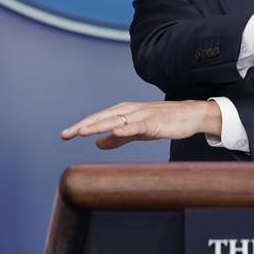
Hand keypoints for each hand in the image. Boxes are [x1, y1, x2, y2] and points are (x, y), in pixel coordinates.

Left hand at [60, 100, 221, 149]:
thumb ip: (117, 137)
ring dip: (98, 125)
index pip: (97, 119)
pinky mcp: (153, 122)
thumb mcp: (136, 132)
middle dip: (82, 126)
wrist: (189, 115)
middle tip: (65, 135)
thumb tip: (97, 144)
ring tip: (82, 132)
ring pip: (115, 120)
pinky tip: (115, 131)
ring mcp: (141, 115)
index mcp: (123, 112)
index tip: (64, 136)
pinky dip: (125, 128)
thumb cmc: (163, 122)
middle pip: (101, 118)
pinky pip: (137, 126)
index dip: (81, 126)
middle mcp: (129, 110)